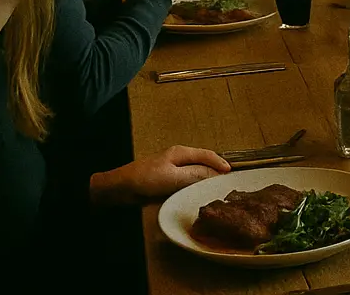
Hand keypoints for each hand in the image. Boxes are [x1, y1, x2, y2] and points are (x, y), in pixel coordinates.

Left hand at [91, 145, 228, 204]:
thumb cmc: (144, 179)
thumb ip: (195, 174)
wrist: (119, 189)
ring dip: (205, 179)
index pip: (207, 155)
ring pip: (194, 173)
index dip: (220, 163)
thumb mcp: (172, 177)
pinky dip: (194, 186)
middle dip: (215, 170)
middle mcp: (178, 159)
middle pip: (202, 162)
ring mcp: (171, 170)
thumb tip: (215, 174)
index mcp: (181, 153)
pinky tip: (196, 195)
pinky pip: (185, 182)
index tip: (231, 173)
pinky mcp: (166, 181)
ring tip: (215, 189)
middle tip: (227, 182)